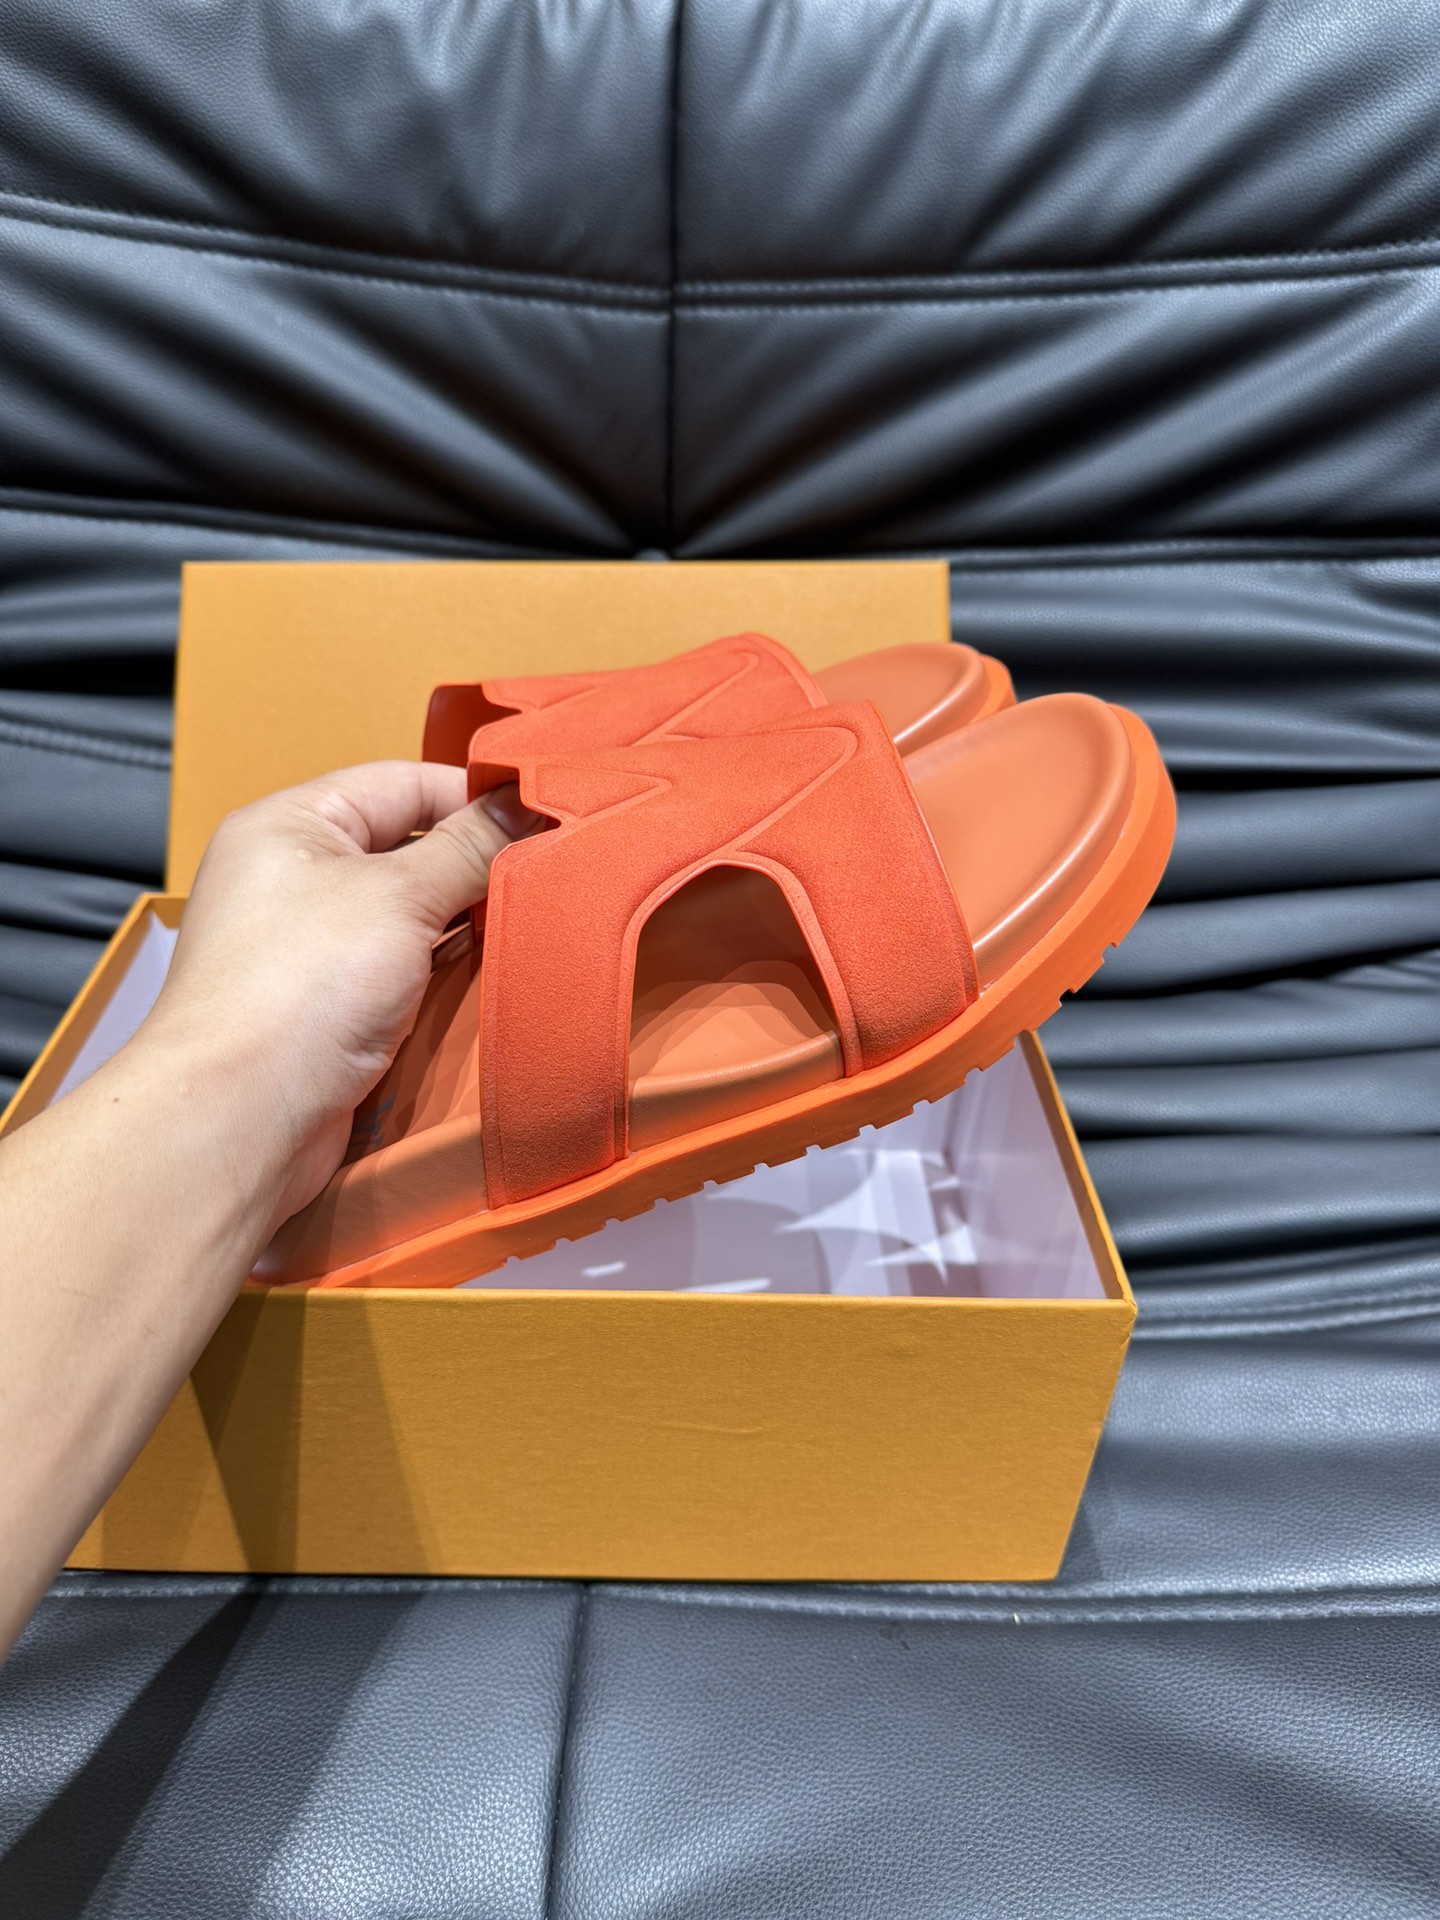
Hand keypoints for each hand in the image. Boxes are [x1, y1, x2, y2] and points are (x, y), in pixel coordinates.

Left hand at [145, 761, 517, 1229]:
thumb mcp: (399, 895)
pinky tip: (494, 982)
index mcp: (293, 824)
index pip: (402, 783)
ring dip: (468, 928)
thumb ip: (469, 847)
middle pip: (411, 851)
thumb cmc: (299, 988)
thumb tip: (526, 802)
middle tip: (553, 877)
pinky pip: (404, 976)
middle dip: (478, 866)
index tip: (548, 815)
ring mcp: (312, 948)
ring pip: (414, 919)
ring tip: (533, 928)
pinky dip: (447, 978)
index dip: (474, 797)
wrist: (239, 1118)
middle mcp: (296, 878)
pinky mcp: (330, 1010)